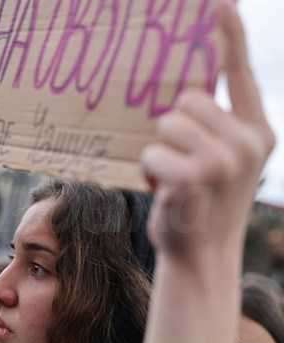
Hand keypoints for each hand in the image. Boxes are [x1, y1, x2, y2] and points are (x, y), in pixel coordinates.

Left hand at [142, 0, 275, 264]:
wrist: (201, 254)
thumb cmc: (201, 203)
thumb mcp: (219, 161)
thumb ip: (212, 124)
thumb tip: (182, 90)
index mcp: (256, 131)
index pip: (239, 74)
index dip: (229, 35)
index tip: (219, 1)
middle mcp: (247, 140)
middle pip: (185, 99)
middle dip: (173, 129)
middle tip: (183, 164)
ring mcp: (224, 159)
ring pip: (165, 123)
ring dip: (159, 151)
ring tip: (174, 178)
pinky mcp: (194, 176)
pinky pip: (151, 152)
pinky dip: (148, 172)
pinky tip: (165, 192)